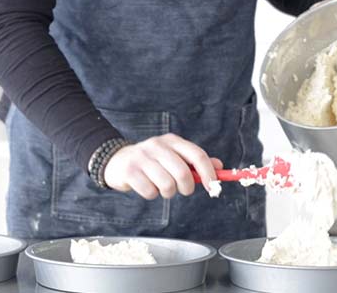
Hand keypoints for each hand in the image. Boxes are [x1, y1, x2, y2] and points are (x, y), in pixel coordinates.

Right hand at [103, 133, 222, 199]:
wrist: (117, 161)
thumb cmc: (150, 162)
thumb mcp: (173, 156)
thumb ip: (195, 162)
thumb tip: (219, 166)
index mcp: (171, 141)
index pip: (196, 154)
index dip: (208, 172)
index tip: (213, 187)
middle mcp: (157, 146)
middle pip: (183, 173)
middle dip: (186, 188)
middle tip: (182, 190)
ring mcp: (142, 157)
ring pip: (167, 185)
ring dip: (167, 193)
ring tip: (160, 187)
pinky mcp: (130, 171)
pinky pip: (150, 192)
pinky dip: (151, 194)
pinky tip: (146, 186)